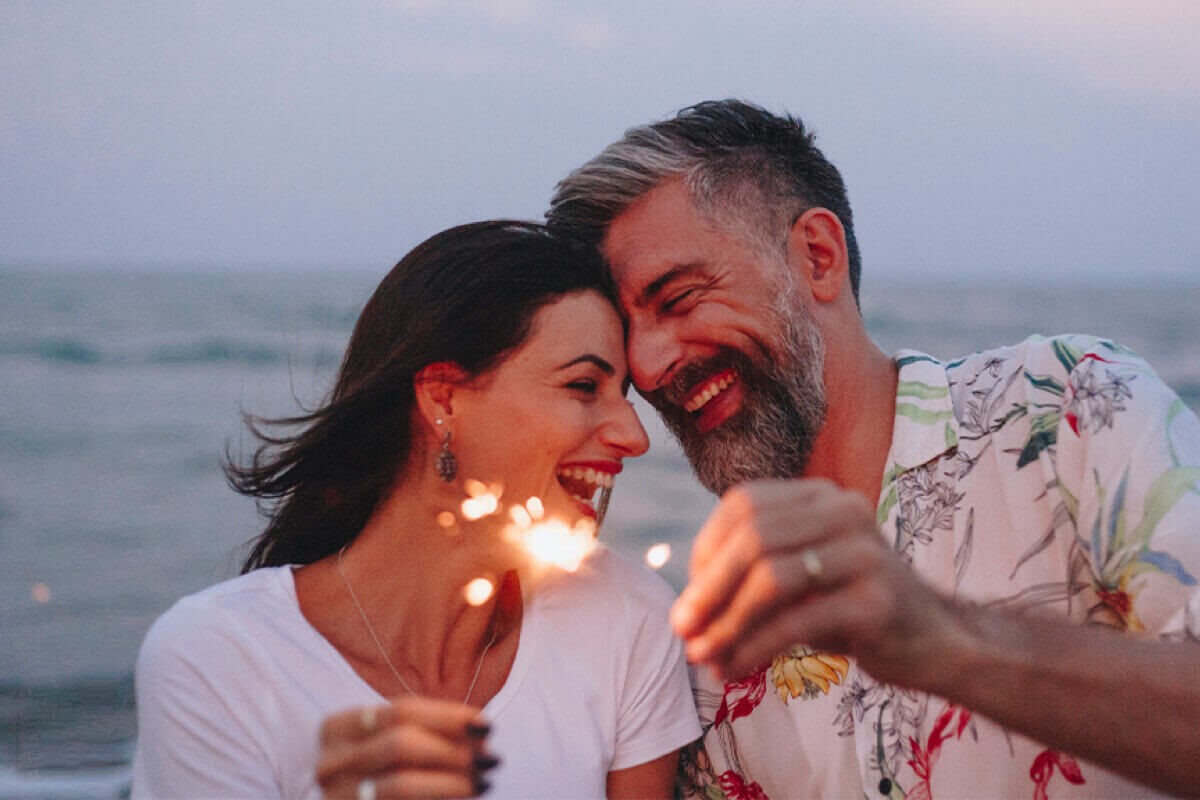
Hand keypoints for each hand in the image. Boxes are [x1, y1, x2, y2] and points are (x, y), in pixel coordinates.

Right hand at [317, 696, 498, 798]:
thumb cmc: (377, 771)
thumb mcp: (390, 743)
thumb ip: (427, 732)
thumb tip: (481, 732)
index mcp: (336, 729)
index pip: (400, 711)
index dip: (448, 716)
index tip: (485, 724)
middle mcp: (329, 763)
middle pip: (402, 745)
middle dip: (453, 750)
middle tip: (490, 758)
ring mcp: (336, 796)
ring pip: (402, 785)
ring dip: (452, 781)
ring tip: (484, 780)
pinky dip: (439, 798)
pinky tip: (464, 794)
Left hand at [670, 479, 959, 685]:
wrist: (934, 642)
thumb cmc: (851, 609)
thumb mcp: (799, 580)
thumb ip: (748, 578)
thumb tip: (683, 613)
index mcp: (821, 495)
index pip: (743, 505)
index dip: (705, 550)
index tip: (690, 597)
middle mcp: (844, 511)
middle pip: (753, 538)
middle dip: (708, 588)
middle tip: (682, 630)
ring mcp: (865, 552)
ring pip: (771, 578)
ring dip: (727, 621)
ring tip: (703, 656)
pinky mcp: (876, 599)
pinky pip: (798, 621)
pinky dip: (755, 647)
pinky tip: (735, 668)